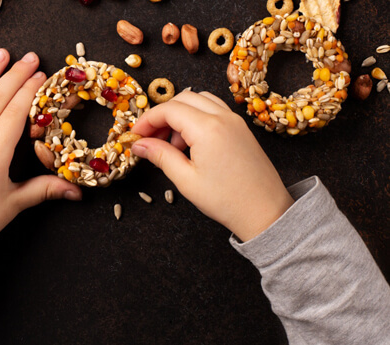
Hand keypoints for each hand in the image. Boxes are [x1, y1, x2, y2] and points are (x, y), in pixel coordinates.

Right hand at [130, 91, 293, 241]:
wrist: (265, 212)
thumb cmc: (227, 200)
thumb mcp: (185, 180)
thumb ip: (160, 156)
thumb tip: (139, 145)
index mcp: (208, 128)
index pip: (168, 110)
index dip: (147, 120)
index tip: (135, 136)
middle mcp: (223, 117)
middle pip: (183, 99)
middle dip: (161, 115)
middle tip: (148, 139)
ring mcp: (235, 121)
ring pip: (199, 100)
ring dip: (179, 115)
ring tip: (170, 144)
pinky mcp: (241, 129)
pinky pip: (213, 110)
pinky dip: (196, 118)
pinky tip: (190, 143)